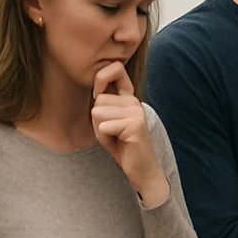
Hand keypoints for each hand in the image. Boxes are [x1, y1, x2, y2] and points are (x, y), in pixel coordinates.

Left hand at [91, 61, 169, 205]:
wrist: (141, 169)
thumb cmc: (122, 145)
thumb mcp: (109, 120)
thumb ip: (103, 102)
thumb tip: (96, 90)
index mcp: (129, 97)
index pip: (115, 69)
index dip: (100, 77)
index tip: (97, 94)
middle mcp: (135, 101)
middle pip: (98, 100)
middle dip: (97, 121)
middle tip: (112, 133)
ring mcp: (136, 112)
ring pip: (98, 113)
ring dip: (101, 131)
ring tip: (115, 138)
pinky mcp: (135, 125)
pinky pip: (104, 127)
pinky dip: (105, 139)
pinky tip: (118, 143)